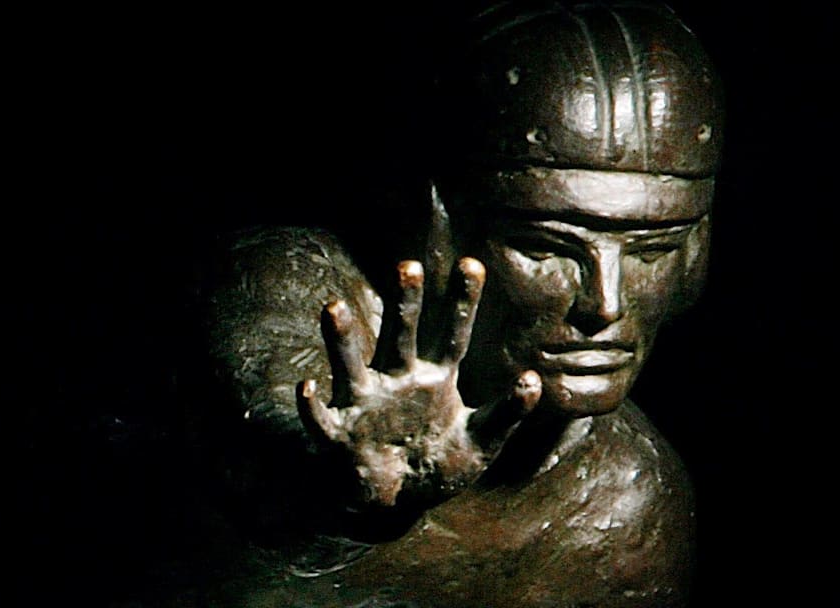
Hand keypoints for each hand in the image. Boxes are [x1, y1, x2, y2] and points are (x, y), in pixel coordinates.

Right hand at [297, 258, 539, 506]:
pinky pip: (323, 419)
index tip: (472, 264)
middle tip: (409, 266)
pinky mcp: (341, 435)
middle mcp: (398, 381)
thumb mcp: (481, 442)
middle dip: (405, 303)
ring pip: (352, 365)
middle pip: (401, 335)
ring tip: (334, 308)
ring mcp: (366, 405)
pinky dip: (312, 405)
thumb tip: (534, 378)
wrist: (399, 501)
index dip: (462, 301)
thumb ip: (507, 412)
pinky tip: (305, 388)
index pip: (451, 332)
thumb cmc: (438, 465)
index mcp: (434, 378)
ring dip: (342, 339)